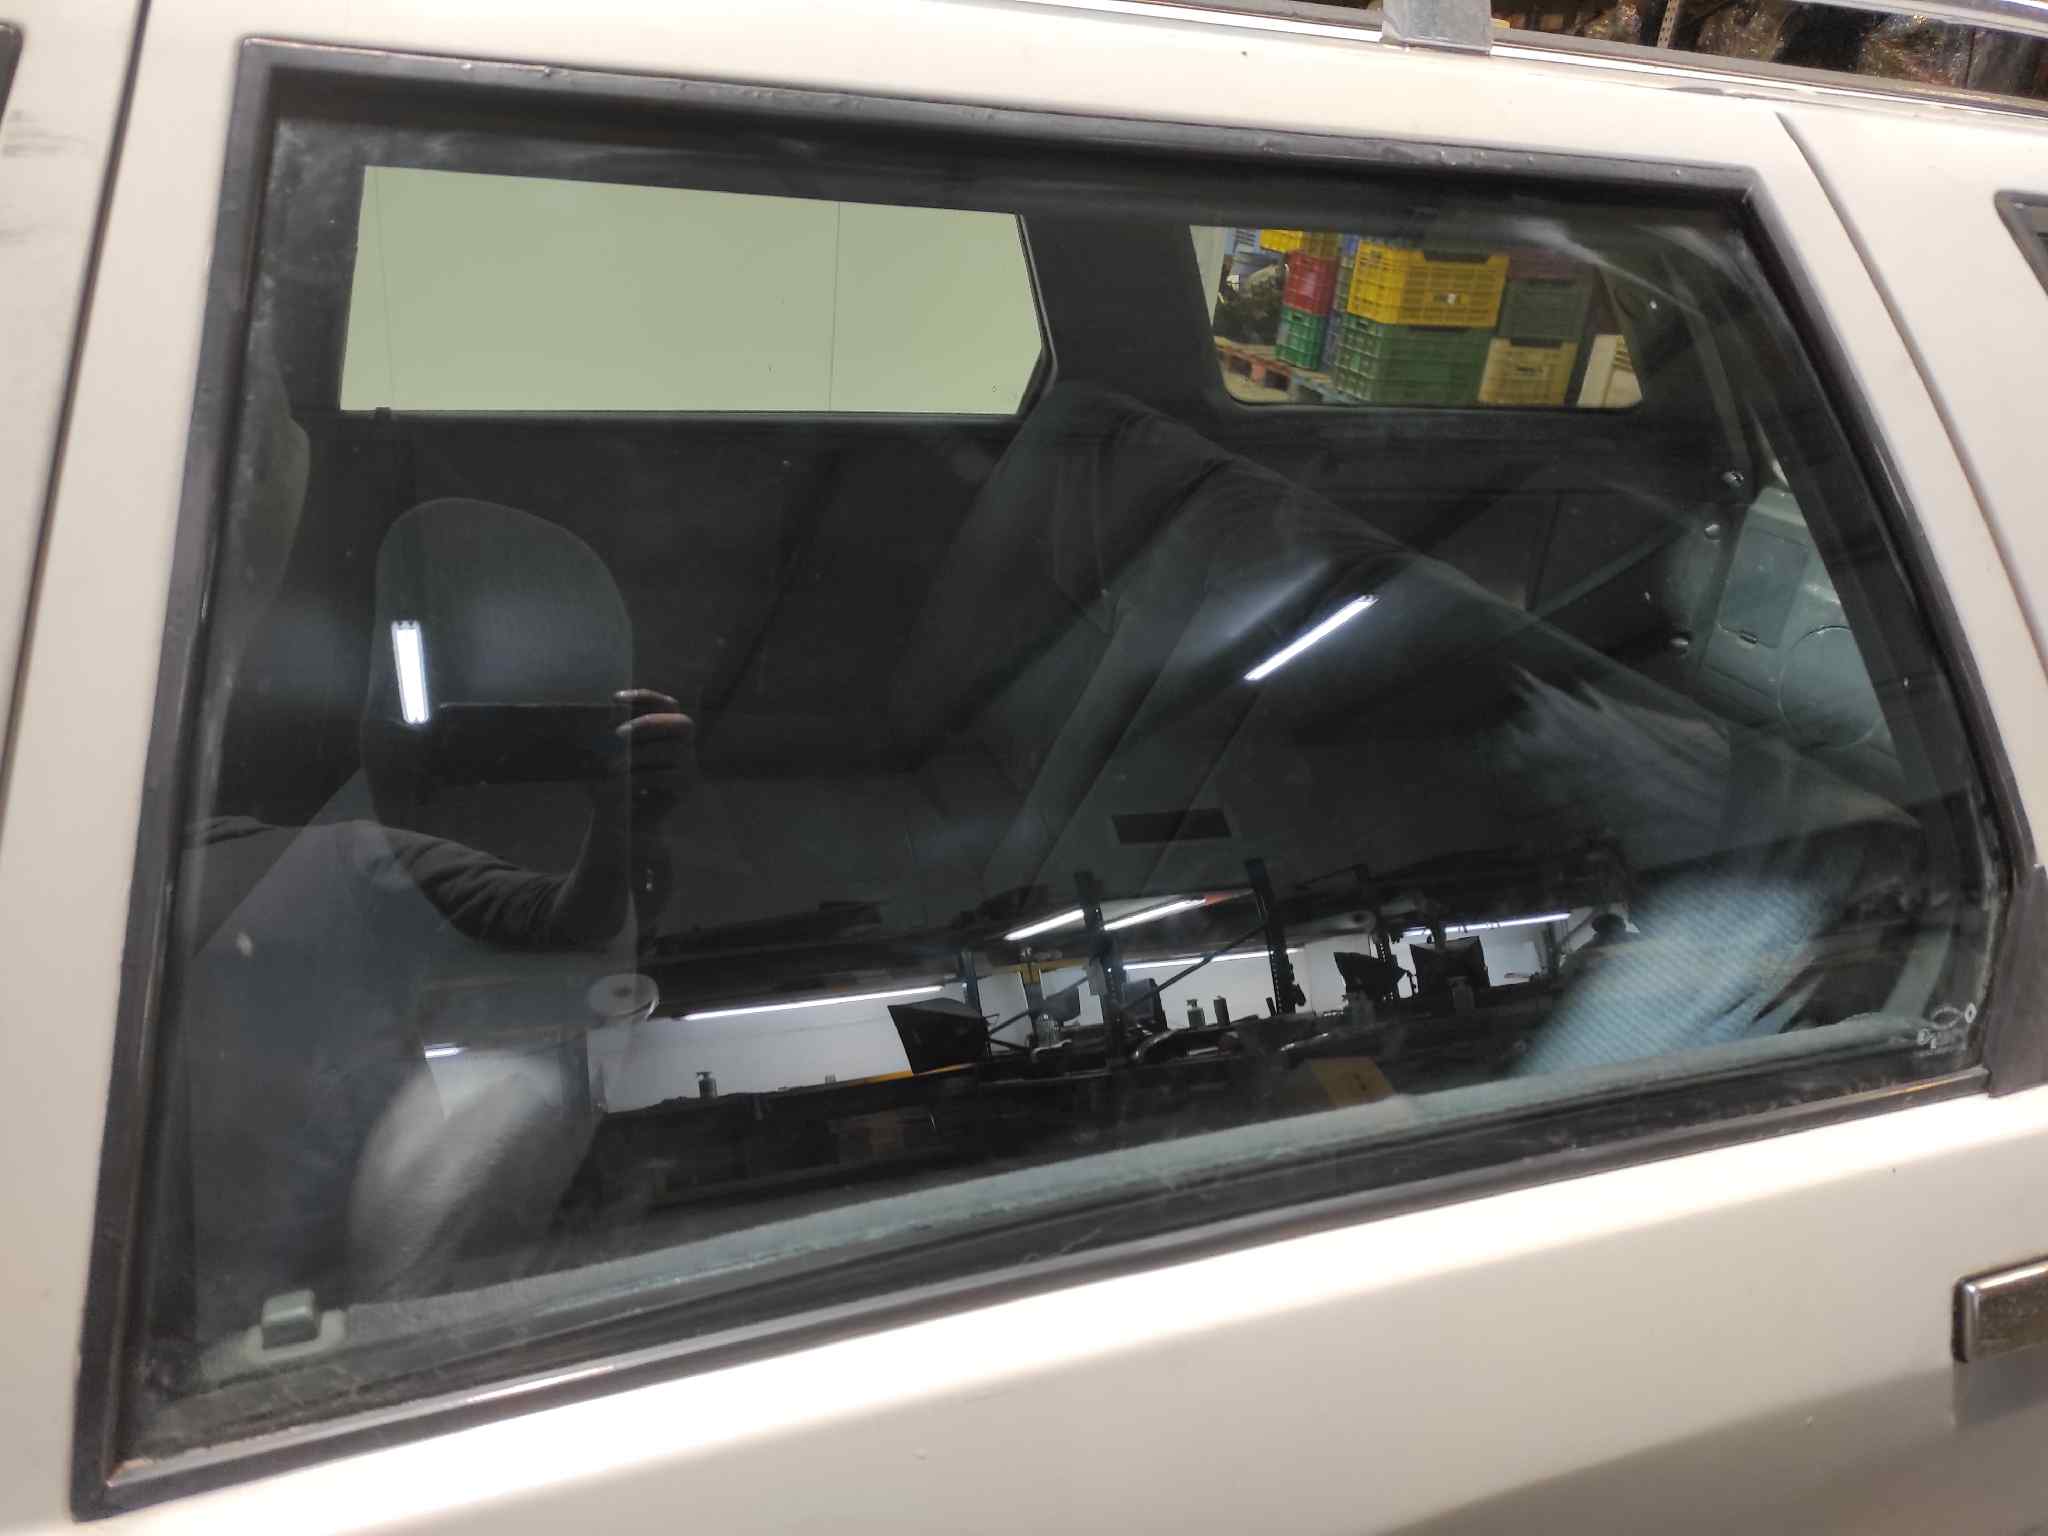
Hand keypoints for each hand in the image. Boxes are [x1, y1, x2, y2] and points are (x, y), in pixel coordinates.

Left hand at [612, 689, 693, 821]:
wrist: (621, 821)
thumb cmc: (613, 782)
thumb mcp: (607, 755)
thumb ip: (613, 736)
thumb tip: (613, 724)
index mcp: (666, 730)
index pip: (666, 704)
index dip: (646, 697)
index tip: (616, 699)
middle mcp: (683, 744)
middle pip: (681, 722)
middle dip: (649, 723)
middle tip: (618, 734)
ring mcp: (689, 765)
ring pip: (673, 750)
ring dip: (639, 754)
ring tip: (614, 766)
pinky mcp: (685, 787)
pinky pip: (667, 775)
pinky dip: (642, 777)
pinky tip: (625, 783)